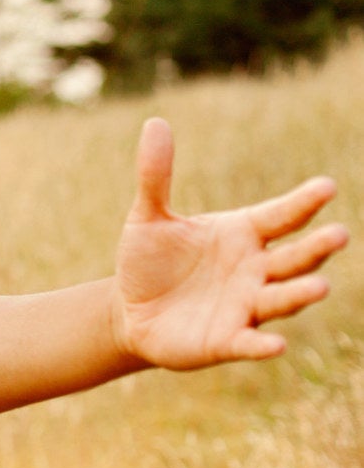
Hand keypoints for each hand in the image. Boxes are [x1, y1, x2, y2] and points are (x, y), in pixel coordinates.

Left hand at [113, 118, 347, 369]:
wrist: (128, 309)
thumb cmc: (148, 260)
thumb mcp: (148, 216)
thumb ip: (156, 175)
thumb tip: (155, 123)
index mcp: (242, 234)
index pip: (280, 216)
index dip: (303, 203)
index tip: (327, 186)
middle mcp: (254, 270)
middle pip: (293, 258)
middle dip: (316, 249)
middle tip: (339, 234)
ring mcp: (245, 306)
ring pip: (280, 299)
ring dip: (299, 293)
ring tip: (321, 286)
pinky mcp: (226, 341)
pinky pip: (249, 343)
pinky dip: (262, 344)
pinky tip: (276, 345)